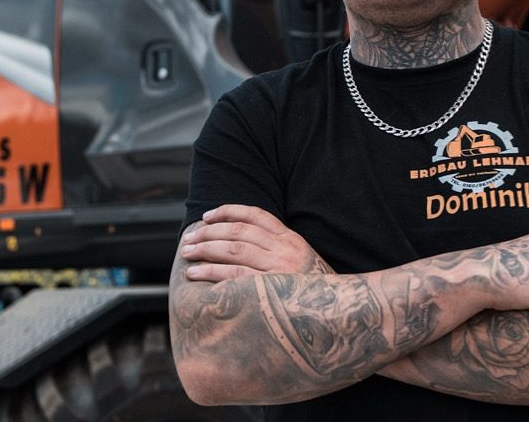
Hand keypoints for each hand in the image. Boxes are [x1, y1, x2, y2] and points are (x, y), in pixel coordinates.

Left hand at [181, 204, 334, 281]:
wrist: (342, 318)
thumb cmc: (315, 295)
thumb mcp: (302, 265)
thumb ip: (279, 253)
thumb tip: (242, 247)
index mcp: (292, 239)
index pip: (257, 215)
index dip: (229, 211)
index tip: (207, 216)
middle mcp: (285, 249)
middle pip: (239, 231)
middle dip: (209, 232)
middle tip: (188, 238)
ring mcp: (279, 269)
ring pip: (233, 250)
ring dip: (205, 249)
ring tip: (186, 252)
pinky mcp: (271, 290)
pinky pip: (234, 277)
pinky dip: (211, 272)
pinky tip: (195, 273)